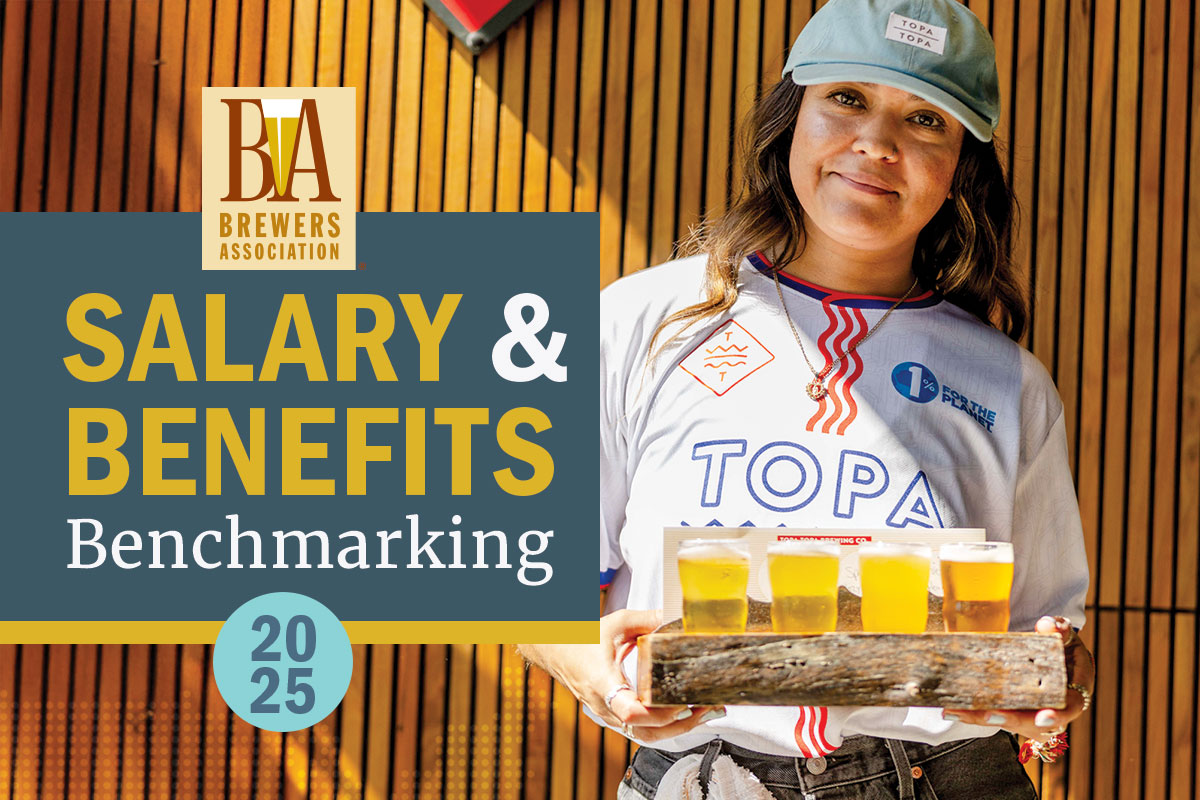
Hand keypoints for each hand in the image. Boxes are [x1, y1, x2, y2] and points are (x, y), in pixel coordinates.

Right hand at [517, 608, 725, 743]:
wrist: (556, 652)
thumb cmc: (581, 639)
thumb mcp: (615, 623)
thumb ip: (648, 619)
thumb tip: (677, 617)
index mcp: (603, 681)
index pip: (628, 710)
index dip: (657, 712)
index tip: (680, 701)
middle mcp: (605, 704)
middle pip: (646, 731)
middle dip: (681, 724)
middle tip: (708, 708)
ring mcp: (609, 714)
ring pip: (646, 735)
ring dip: (678, 728)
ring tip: (705, 713)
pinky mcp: (615, 717)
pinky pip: (643, 730)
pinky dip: (666, 727)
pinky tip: (685, 714)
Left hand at [941, 616, 1093, 740]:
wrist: (1057, 658)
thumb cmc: (1062, 647)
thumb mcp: (1064, 636)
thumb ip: (1059, 630)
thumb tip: (1046, 625)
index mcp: (1074, 692)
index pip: (1069, 707)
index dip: (1056, 715)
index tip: (1041, 718)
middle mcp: (1056, 711)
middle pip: (1033, 722)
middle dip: (1009, 720)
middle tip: (986, 715)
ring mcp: (1034, 717)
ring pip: (1010, 723)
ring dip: (982, 718)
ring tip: (957, 711)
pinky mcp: (1015, 715)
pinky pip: (996, 717)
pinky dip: (974, 714)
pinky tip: (953, 709)